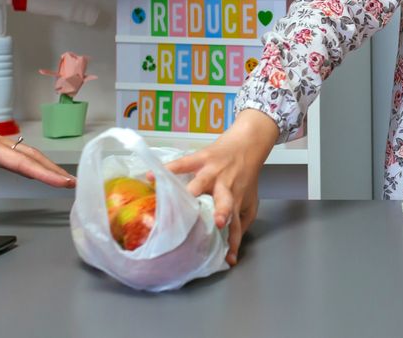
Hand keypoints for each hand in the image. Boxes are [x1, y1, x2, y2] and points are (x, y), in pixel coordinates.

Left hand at [0, 94, 73, 188]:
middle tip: (72, 183)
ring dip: (44, 166)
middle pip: (30, 156)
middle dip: (52, 171)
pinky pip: (15, 152)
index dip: (43, 173)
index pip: (19, 161)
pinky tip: (31, 166)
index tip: (62, 182)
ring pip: (25, 153)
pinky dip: (30, 161)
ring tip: (60, 177)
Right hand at [165, 110, 277, 264]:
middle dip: (221, 211)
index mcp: (237, 200)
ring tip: (176, 202)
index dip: (233, 242)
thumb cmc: (246, 175)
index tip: (228, 259)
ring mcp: (212, 172)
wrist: (248, 144)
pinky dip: (167, 170)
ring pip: (201, 183)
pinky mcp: (201, 158)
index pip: (236, 225)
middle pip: (225, 201)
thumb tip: (231, 244)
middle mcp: (226, 187)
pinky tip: (152, 177)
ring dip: (192, 192)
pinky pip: (182, 164)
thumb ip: (242, 222)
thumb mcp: (250, 201)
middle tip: (217, 223)